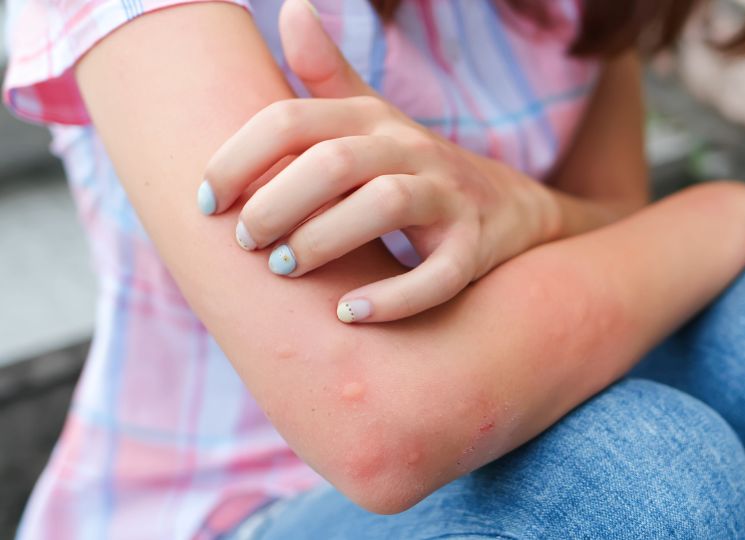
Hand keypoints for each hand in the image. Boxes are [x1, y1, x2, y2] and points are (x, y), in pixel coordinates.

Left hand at [198, 0, 558, 322]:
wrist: (508, 207)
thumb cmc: (416, 166)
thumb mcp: (373, 117)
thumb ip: (327, 73)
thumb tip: (290, 6)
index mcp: (373, 120)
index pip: (292, 121)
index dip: (237, 159)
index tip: (206, 202)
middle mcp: (411, 149)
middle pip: (333, 161)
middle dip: (275, 202)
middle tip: (246, 241)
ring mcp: (448, 197)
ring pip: (385, 205)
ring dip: (323, 239)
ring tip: (284, 267)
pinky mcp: (473, 248)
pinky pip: (438, 274)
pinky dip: (393, 298)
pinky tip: (348, 313)